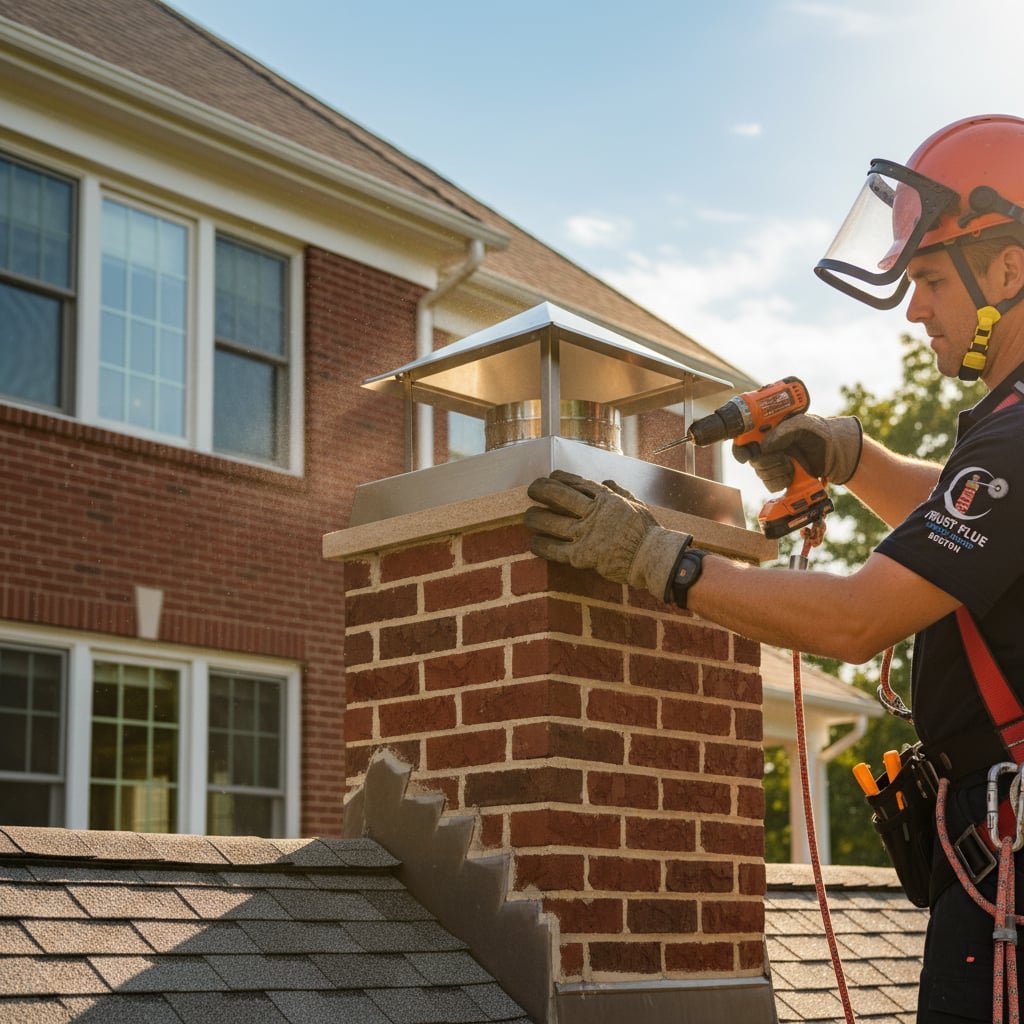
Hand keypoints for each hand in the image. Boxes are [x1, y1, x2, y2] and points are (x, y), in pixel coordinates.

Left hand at [524, 471, 690, 601]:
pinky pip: (555, 549)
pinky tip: (533, 543)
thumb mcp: (635, 503)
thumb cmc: (647, 530)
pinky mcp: (582, 556)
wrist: (651, 557)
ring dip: (536, 518)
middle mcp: (593, 513)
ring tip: (527, 517)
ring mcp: (586, 534)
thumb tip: (605, 481)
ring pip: (552, 523)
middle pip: (559, 497)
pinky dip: (542, 546)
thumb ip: (618, 491)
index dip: (560, 478)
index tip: (550, 476)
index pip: (577, 483)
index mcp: (606, 498)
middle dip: (542, 490)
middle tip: (531, 489)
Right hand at [740, 414, 862, 490]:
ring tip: (792, 465)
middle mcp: (768, 447)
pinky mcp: (781, 478)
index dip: (740, 448)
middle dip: (767, 461)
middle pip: (751, 460)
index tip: (746, 454)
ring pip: (761, 473)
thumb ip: (783, 432)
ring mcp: (774, 463)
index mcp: (768, 432)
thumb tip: (764, 446)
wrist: (836, 452)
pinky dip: (781, 481)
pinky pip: (771, 484)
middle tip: (784, 458)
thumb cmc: (819, 433)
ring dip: (777, 471)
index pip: (744, 440)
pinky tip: (792, 475)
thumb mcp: (803, 424)